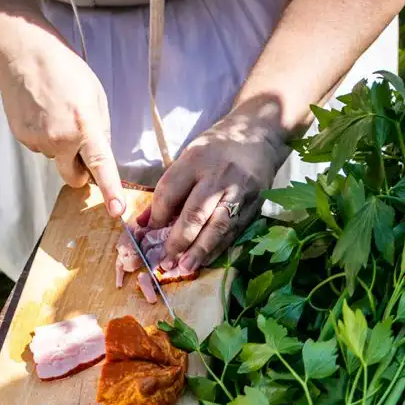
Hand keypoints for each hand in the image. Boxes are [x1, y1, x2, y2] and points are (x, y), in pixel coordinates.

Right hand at [0, 34, 124, 215]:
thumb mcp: (95, 95)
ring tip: (55, 114)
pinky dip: (43, 137)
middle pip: (74, 178)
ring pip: (56, 159)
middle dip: (80, 172)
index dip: (110, 191)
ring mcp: (40, 141)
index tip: (116, 211)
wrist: (22, 54)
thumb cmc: (63, 70)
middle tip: (79, 150)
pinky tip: (41, 114)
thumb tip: (99, 155)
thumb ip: (100, 129)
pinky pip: (40, 149)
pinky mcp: (24, 139)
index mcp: (85, 125)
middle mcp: (61, 139)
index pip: (101, 166)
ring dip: (60, 146)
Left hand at [144, 109, 287, 271]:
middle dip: (178, 241)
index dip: (157, 217)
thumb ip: (169, 190)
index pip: (170, 192)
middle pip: (195, 214)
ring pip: (217, 227)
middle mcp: (219, 176)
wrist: (259, 135)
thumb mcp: (189, 157)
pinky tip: (204, 260)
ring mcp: (239, 192)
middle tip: (165, 262)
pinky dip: (217, 248)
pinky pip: (233, 232)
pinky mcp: (253, 205)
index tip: (148, 235)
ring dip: (200, 251)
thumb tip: (145, 223)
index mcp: (196, 159)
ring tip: (185, 268)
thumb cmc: (218, 148)